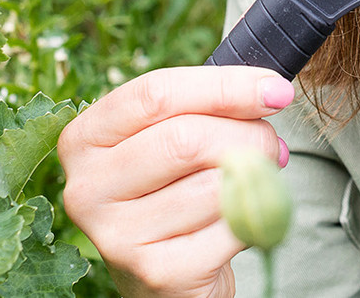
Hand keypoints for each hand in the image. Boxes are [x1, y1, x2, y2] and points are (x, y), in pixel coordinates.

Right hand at [58, 65, 293, 297]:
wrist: (170, 273)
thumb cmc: (173, 189)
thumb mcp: (173, 137)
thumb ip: (208, 106)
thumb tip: (269, 91)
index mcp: (85, 139)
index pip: (156, 94)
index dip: (225, 86)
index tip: (274, 89)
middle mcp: (88, 187)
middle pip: (186, 138)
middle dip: (249, 135)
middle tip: (271, 144)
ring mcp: (117, 235)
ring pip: (214, 184)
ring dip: (257, 177)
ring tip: (257, 180)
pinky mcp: (158, 273)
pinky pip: (231, 227)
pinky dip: (254, 217)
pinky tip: (243, 219)